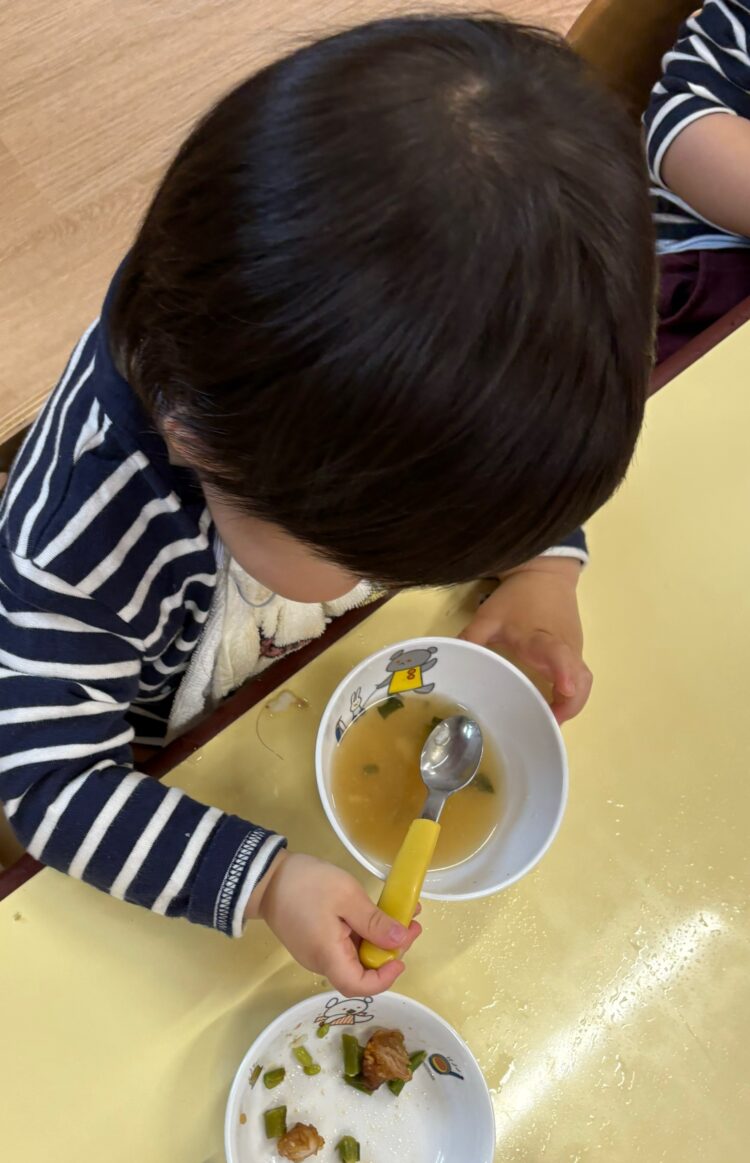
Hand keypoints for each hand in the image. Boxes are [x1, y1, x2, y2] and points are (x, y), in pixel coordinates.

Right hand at [247, 852, 421, 996]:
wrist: (265, 876)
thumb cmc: (307, 885)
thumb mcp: (346, 896)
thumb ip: (374, 922)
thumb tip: (400, 941)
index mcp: (328, 956)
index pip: (359, 986)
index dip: (385, 978)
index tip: (401, 956)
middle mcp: (321, 962)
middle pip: (360, 971)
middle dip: (389, 951)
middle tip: (410, 924)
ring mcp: (316, 951)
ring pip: (354, 956)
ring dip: (379, 939)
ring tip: (400, 913)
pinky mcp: (314, 939)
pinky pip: (343, 944)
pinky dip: (364, 933)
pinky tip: (376, 912)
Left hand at [461, 557, 591, 723]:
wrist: (546, 573)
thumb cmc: (518, 597)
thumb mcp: (489, 616)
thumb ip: (470, 639)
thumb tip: (449, 664)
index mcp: (542, 638)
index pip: (558, 655)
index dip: (563, 673)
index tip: (565, 690)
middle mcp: (565, 648)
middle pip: (580, 681)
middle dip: (569, 706)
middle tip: (547, 724)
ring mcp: (574, 652)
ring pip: (583, 683)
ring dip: (571, 705)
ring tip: (546, 720)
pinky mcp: (574, 653)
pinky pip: (578, 679)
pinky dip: (570, 697)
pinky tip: (549, 707)